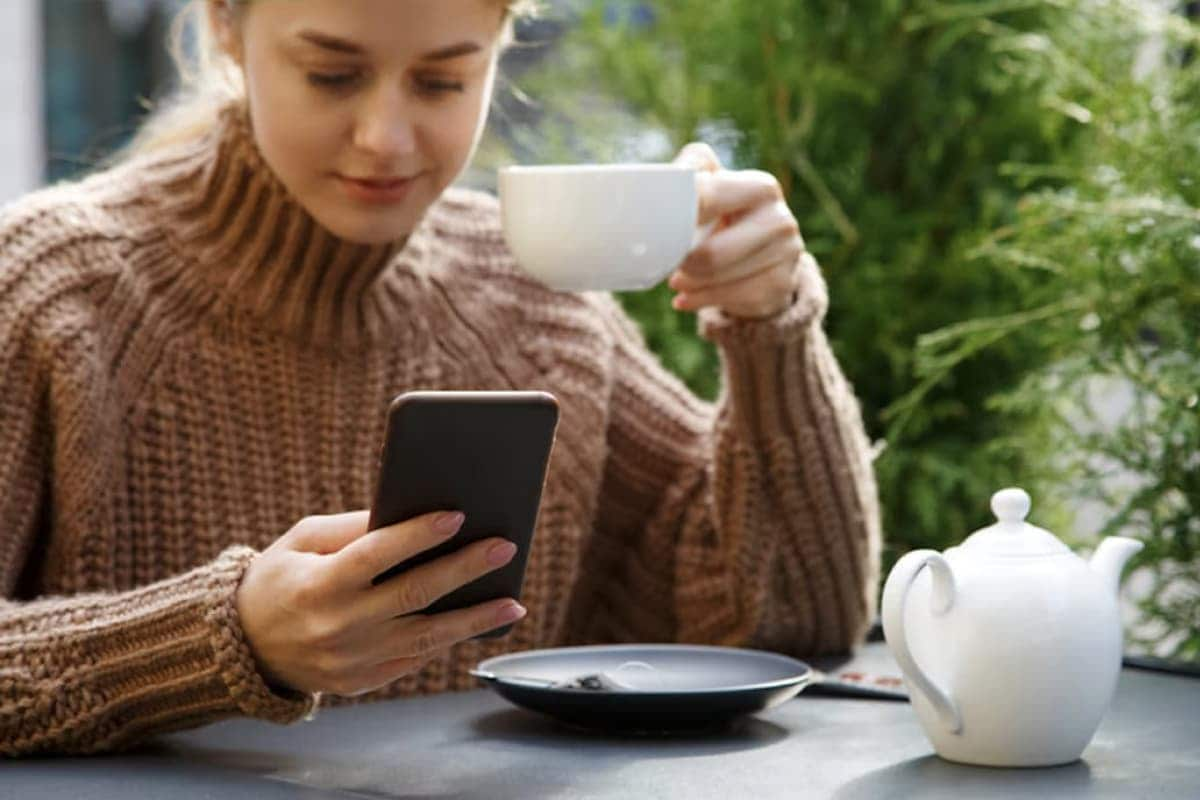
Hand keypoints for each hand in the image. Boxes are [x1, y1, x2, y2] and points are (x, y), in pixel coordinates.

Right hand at [235, 510, 524, 695]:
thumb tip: (410, 511)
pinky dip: (448, 640)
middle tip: (504, 547)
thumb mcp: (301, 542)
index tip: (458, 515)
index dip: (418, 534)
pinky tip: (478, 622)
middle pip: (413, 594)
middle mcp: (337, 625)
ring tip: (513, 602)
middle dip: (464, 569)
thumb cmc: (280, 579)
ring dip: (475, 619)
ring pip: (426, 637)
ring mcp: (350, 659)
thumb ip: (352, 526)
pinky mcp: (360, 682)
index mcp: (318, 583)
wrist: (243, 646)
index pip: (376, 554)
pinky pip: (414, 658)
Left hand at [668, 143, 806, 318]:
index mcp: (761, 188)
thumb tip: (662, 178)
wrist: (758, 255)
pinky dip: (700, 300)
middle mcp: (781, 218)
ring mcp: (787, 255)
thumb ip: (688, 173)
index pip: (707, 199)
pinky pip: (729, 300)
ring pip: (718, 279)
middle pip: (712, 254)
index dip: (675, 216)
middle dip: (683, 261)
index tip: (653, 229)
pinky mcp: (781, 286)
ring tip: (677, 279)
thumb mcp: (708, 186)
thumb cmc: (720, 216)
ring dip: (689, 283)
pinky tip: (686, 298)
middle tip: (670, 262)